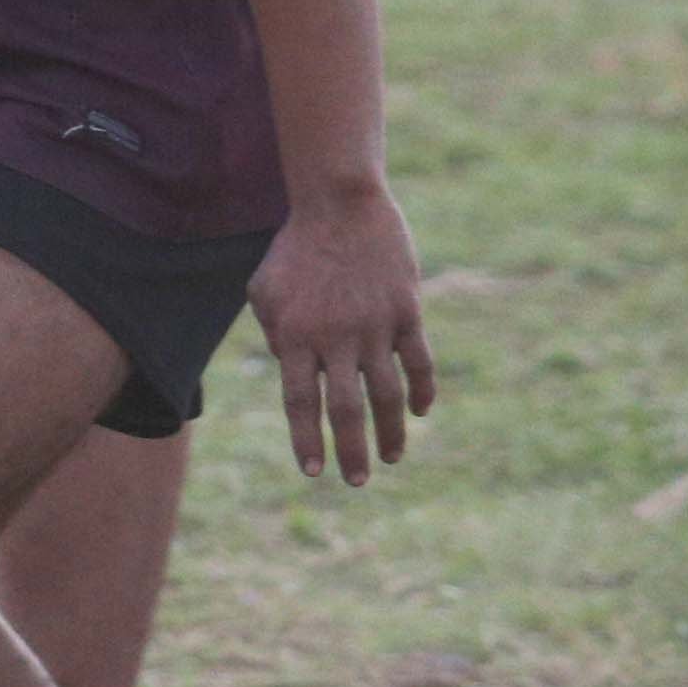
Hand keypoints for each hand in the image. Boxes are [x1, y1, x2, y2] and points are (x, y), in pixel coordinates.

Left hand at [250, 181, 435, 485]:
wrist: (339, 204)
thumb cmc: (293, 249)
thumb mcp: (264, 291)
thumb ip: (276, 336)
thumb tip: (293, 372)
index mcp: (294, 335)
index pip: (301, 402)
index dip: (307, 440)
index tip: (314, 472)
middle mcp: (335, 337)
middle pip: (346, 408)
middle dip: (352, 450)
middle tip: (357, 481)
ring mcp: (375, 325)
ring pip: (388, 394)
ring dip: (392, 431)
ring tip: (391, 458)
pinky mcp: (406, 312)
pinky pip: (419, 362)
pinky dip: (422, 391)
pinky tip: (420, 412)